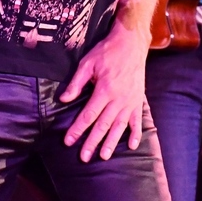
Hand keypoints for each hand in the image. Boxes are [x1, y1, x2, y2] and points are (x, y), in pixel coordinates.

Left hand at [60, 22, 149, 161]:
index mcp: (104, 90)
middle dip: (92, 142)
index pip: (88, 115)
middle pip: (103, 125)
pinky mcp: (138, 100)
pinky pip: (138, 120)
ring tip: (103, 156)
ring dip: (111, 142)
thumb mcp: (87, 63)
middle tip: (84, 157)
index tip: (68, 141)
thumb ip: (76, 83)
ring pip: (119, 126)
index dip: (77, 129)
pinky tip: (132, 145)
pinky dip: (136, 133)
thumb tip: (63, 99)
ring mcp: (130, 101)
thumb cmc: (107, 52)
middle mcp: (118, 99)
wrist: (131, 43)